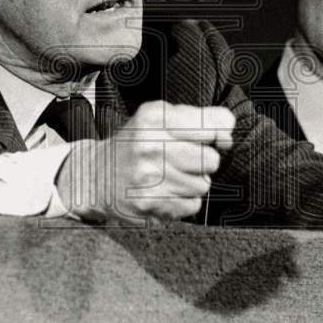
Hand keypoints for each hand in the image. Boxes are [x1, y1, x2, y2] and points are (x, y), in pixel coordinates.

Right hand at [56, 101, 233, 223]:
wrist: (95, 175)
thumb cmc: (136, 143)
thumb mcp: (157, 117)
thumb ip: (197, 119)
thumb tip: (228, 136)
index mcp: (155, 117)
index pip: (214, 124)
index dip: (221, 132)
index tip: (215, 137)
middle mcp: (150, 145)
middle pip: (211, 159)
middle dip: (202, 160)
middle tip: (181, 159)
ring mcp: (149, 177)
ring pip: (203, 184)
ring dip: (192, 182)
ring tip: (169, 175)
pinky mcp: (149, 203)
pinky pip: (192, 205)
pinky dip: (184, 201)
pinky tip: (165, 191)